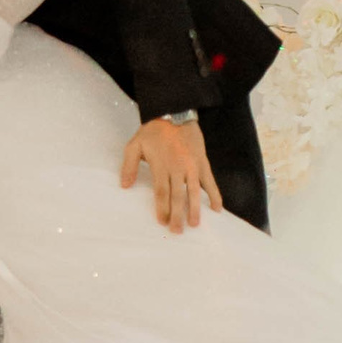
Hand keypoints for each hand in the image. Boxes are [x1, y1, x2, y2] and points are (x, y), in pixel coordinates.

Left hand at [121, 118, 221, 233]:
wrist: (175, 112)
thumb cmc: (153, 131)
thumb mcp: (135, 145)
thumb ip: (129, 166)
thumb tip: (124, 186)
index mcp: (161, 165)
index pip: (161, 191)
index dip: (162, 207)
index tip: (162, 221)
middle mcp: (177, 167)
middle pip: (178, 195)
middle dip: (177, 215)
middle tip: (177, 231)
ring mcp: (192, 165)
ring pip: (194, 191)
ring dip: (195, 209)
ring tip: (195, 224)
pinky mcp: (202, 162)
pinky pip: (210, 181)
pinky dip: (214, 194)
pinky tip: (217, 208)